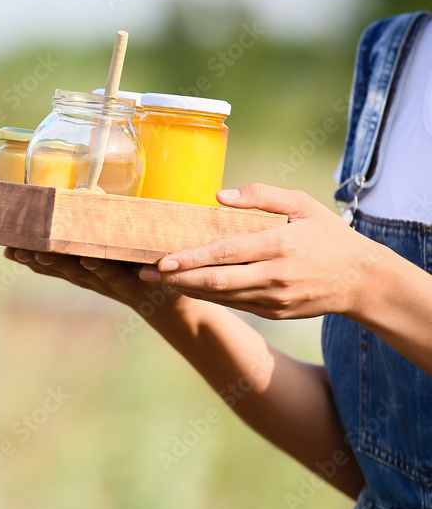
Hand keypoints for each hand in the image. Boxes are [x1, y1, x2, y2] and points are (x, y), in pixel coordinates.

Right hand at [4, 246, 185, 313]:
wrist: (172, 301)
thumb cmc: (141, 270)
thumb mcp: (115, 253)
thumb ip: (98, 232)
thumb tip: (86, 194)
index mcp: (82, 270)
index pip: (49, 263)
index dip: (28, 256)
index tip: (6, 247)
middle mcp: (91, 278)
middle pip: (58, 268)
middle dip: (36, 259)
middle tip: (15, 250)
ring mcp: (110, 282)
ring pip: (80, 273)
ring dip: (60, 264)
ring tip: (43, 254)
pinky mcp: (133, 284)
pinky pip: (114, 275)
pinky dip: (100, 268)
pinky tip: (88, 259)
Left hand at [138, 183, 382, 319]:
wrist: (362, 281)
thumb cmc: (329, 235)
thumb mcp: (303, 205)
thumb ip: (262, 196)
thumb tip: (220, 196)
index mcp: (280, 244)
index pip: (226, 252)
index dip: (191, 258)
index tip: (162, 259)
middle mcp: (275, 275)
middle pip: (216, 281)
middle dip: (177, 279)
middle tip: (146, 274)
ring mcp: (274, 298)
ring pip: (221, 296)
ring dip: (187, 290)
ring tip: (158, 280)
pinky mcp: (273, 312)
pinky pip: (233, 304)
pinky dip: (209, 297)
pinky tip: (188, 287)